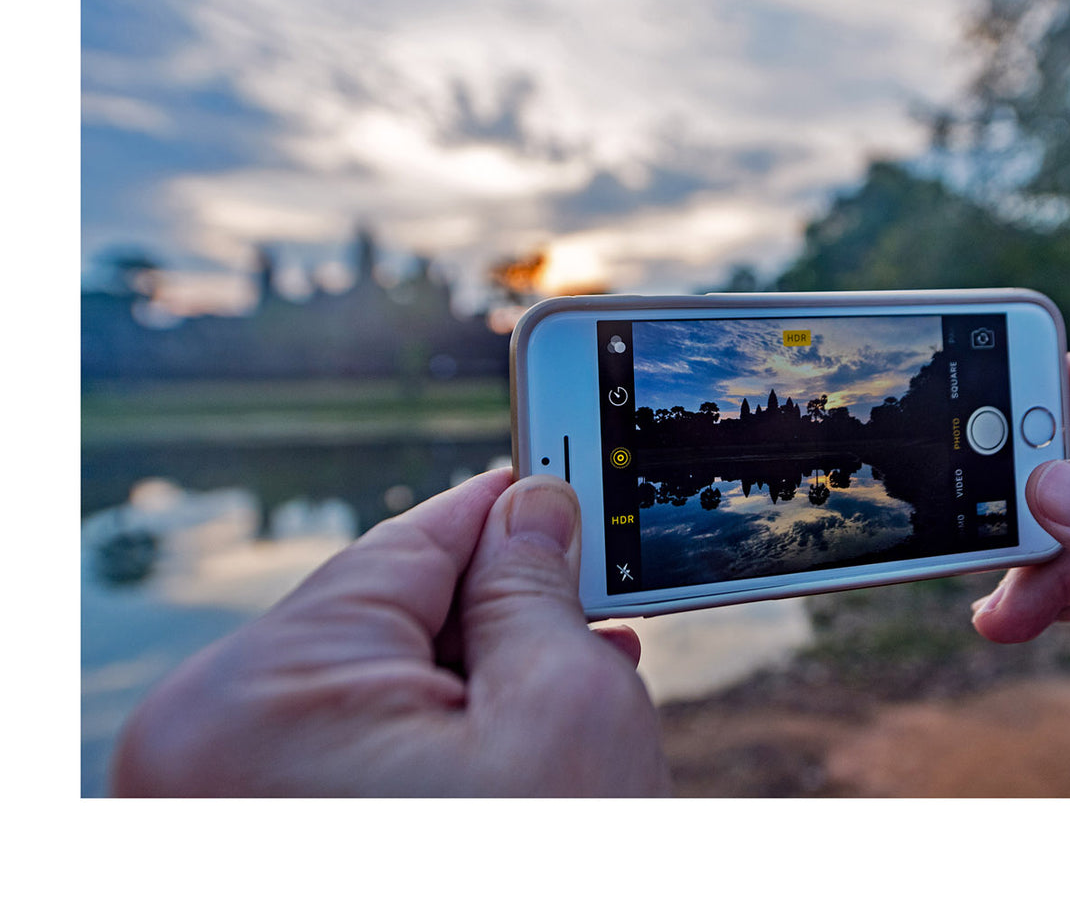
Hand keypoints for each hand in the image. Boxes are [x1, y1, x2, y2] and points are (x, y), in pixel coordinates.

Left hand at [110, 471, 671, 795]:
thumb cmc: (536, 882)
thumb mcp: (565, 716)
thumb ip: (539, 591)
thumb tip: (536, 509)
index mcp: (258, 698)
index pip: (407, 544)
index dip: (507, 508)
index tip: (570, 479)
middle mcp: (201, 750)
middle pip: (383, 621)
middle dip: (500, 611)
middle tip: (598, 601)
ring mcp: (212, 812)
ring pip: (369, 695)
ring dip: (476, 682)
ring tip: (580, 677)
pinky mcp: (246, 844)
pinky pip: (345, 760)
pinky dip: (432, 746)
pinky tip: (514, 744)